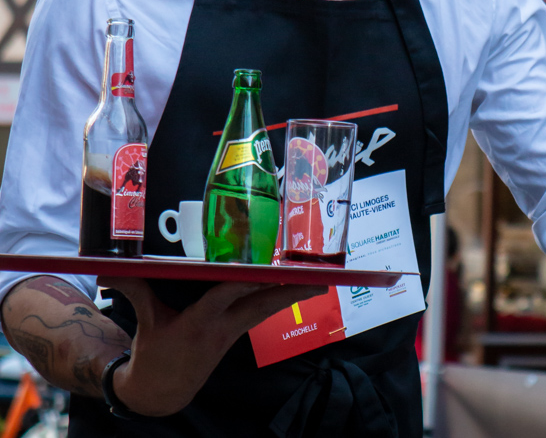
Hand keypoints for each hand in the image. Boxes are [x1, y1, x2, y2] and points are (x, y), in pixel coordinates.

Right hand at [100, 277, 326, 416]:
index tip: (262, 270)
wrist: (160, 392)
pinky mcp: (237, 333)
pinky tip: (299, 288)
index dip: (242, 282)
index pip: (224, 296)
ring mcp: (233, 331)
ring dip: (293, 295)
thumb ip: (134, 289)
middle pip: (260, 304)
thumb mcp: (145, 320)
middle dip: (288, 290)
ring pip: (268, 309)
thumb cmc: (153, 351)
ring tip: (320, 281)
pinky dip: (280, 298)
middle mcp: (222, 326)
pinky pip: (263, 312)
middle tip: (316, 277)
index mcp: (198, 322)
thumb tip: (109, 268)